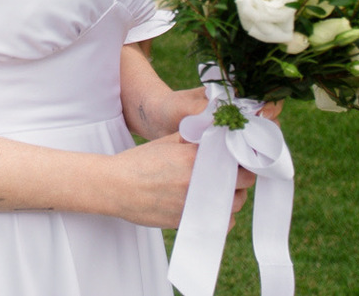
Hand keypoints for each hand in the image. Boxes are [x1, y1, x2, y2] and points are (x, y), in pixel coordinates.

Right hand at [108, 133, 255, 229]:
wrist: (115, 187)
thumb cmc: (139, 162)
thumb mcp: (166, 142)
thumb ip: (193, 139)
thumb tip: (216, 135)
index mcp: (194, 158)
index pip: (237, 159)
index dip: (241, 158)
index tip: (238, 158)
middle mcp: (198, 182)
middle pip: (243, 182)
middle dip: (240, 176)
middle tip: (231, 172)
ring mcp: (196, 204)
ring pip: (235, 203)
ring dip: (232, 195)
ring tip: (219, 188)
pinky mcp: (191, 221)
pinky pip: (222, 222)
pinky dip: (222, 215)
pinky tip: (212, 205)